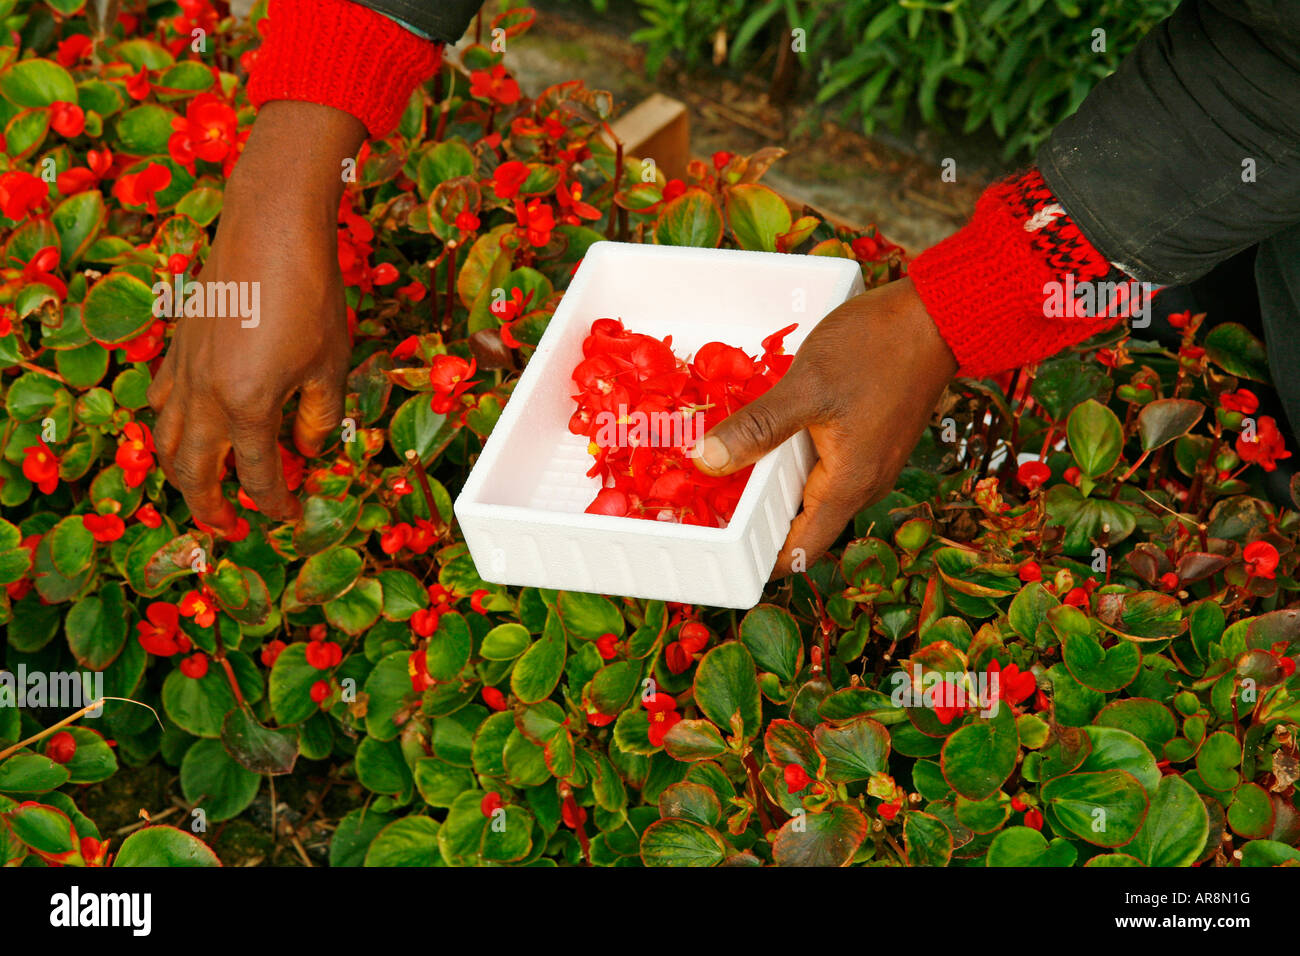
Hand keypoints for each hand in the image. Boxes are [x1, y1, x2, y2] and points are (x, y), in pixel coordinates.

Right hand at [147, 101, 364, 531]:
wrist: (271, 227)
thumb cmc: (312, 294)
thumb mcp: (331, 364)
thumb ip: (319, 418)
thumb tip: (309, 453)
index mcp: (247, 407)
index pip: (261, 477)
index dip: (277, 506)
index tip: (291, 519)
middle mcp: (203, 396)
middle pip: (194, 473)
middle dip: (212, 509)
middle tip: (232, 529)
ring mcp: (183, 370)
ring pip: (164, 441)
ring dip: (181, 475)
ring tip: (203, 491)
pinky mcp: (177, 346)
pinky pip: (160, 401)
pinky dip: (167, 427)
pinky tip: (186, 429)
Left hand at [694, 278, 957, 575]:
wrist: (934, 315)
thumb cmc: (874, 348)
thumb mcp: (806, 386)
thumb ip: (758, 428)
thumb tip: (708, 461)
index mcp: (848, 485)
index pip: (800, 551)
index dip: (760, 562)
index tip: (718, 557)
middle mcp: (863, 485)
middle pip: (804, 524)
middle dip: (758, 524)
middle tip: (707, 513)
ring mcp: (870, 462)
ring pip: (814, 493)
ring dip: (775, 490)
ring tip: (726, 479)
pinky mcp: (871, 440)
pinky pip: (826, 467)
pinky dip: (794, 463)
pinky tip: (766, 440)